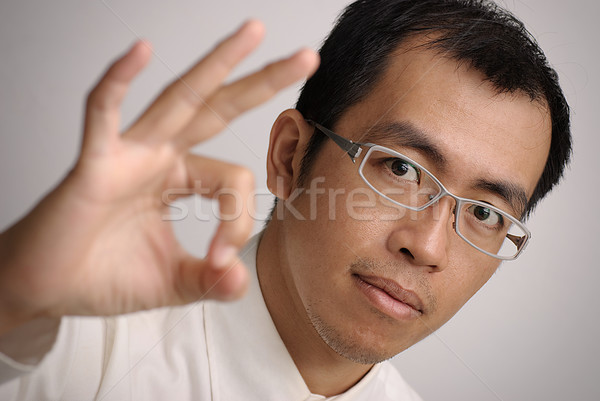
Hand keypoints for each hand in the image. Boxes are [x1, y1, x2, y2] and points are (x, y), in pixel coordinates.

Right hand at [0, 20, 318, 334]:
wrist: (44, 289)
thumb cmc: (102, 276)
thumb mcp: (172, 283)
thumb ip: (208, 282)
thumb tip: (239, 282)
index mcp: (180, 179)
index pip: (233, 178)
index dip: (237, 222)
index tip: (220, 263)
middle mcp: (160, 156)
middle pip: (220, 108)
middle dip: (262, 81)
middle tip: (305, 57)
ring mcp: (129, 154)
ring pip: (180, 98)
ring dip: (218, 64)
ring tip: (254, 32)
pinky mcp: (93, 163)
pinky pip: (103, 114)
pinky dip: (118, 82)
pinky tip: (139, 50)